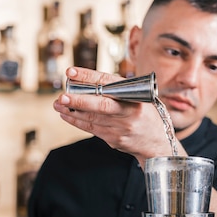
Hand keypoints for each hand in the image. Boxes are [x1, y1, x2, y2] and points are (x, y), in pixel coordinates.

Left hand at [53, 67, 181, 165]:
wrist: (158, 144)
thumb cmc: (146, 115)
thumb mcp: (141, 98)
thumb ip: (120, 90)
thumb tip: (87, 82)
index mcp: (137, 97)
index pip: (110, 83)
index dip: (89, 76)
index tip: (71, 72)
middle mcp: (130, 113)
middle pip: (102, 106)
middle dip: (79, 100)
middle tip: (62, 96)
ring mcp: (122, 128)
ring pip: (92, 119)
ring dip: (72, 111)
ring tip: (58, 103)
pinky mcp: (115, 140)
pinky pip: (92, 129)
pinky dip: (77, 121)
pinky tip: (66, 114)